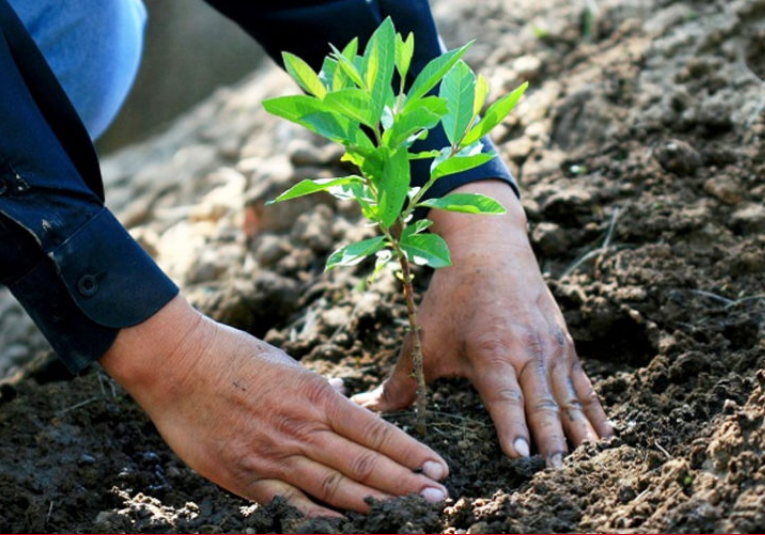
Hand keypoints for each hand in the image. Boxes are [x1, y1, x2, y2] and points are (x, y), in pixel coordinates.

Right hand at [100, 296, 448, 516]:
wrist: (176, 364)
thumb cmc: (234, 355)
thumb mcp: (287, 363)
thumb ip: (319, 391)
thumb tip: (346, 401)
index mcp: (315, 396)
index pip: (375, 431)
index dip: (410, 453)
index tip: (438, 467)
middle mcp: (301, 429)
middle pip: (365, 464)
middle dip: (407, 484)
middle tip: (440, 499)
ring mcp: (273, 456)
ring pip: (336, 489)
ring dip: (377, 504)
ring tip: (409, 514)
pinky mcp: (245, 477)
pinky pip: (291, 505)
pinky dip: (322, 518)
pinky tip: (348, 527)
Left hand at [353, 181, 612, 466]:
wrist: (490, 248)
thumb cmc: (453, 297)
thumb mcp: (425, 336)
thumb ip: (402, 379)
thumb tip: (369, 408)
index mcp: (490, 352)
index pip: (504, 398)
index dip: (513, 427)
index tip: (522, 457)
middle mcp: (526, 351)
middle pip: (543, 402)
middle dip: (552, 439)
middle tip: (560, 472)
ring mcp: (550, 347)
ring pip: (568, 396)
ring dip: (580, 430)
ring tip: (590, 463)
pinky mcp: (564, 343)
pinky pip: (583, 382)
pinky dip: (595, 409)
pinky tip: (606, 434)